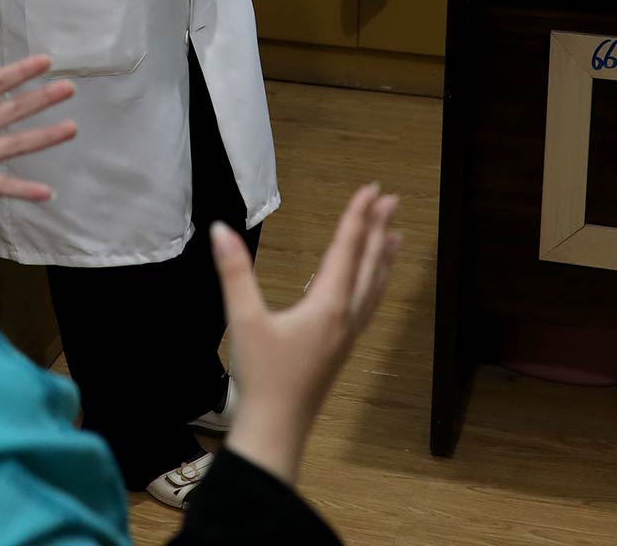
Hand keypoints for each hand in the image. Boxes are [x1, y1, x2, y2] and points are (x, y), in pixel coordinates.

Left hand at [0, 56, 76, 208]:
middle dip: (42, 99)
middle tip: (69, 88)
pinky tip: (48, 193)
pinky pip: (3, 185)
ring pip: (18, 143)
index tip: (46, 61)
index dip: (21, 72)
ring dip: (45, 137)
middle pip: (15, 109)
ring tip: (72, 128)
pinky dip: (25, 190)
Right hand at [211, 183, 400, 488]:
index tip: (372, 189)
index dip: (358, 217)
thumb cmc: (262, 376)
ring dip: (383, 258)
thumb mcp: (244, 320)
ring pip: (374, 288)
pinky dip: (375, 284)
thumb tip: (220, 229)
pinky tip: (369, 286)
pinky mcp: (341, 349)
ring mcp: (347, 335)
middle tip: (392, 201)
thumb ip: (234, 272)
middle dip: (379, 230)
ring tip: (396, 236)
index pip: (346, 250)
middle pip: (369, 265)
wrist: (277, 428)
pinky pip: (368, 306)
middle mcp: (346, 317)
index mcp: (328, 306)